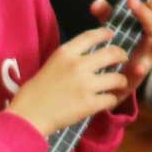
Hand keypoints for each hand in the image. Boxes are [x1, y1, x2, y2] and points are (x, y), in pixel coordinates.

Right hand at [3, 24, 133, 136]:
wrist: (27, 117)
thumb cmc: (32, 94)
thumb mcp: (49, 65)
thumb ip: (68, 59)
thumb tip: (85, 57)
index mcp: (65, 53)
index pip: (92, 36)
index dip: (105, 34)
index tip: (111, 35)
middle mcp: (78, 65)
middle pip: (112, 53)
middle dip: (121, 56)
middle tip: (123, 60)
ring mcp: (85, 85)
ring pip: (117, 78)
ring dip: (121, 81)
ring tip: (118, 84)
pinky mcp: (89, 104)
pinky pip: (111, 99)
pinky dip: (111, 100)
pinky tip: (106, 101)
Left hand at [93, 0, 151, 90]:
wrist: (111, 73)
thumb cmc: (119, 43)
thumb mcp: (112, 25)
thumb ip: (105, 13)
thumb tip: (96, 3)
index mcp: (151, 24)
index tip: (149, 0)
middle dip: (147, 13)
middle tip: (133, 3)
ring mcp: (150, 57)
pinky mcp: (140, 75)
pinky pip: (144, 72)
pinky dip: (142, 69)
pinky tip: (138, 68)